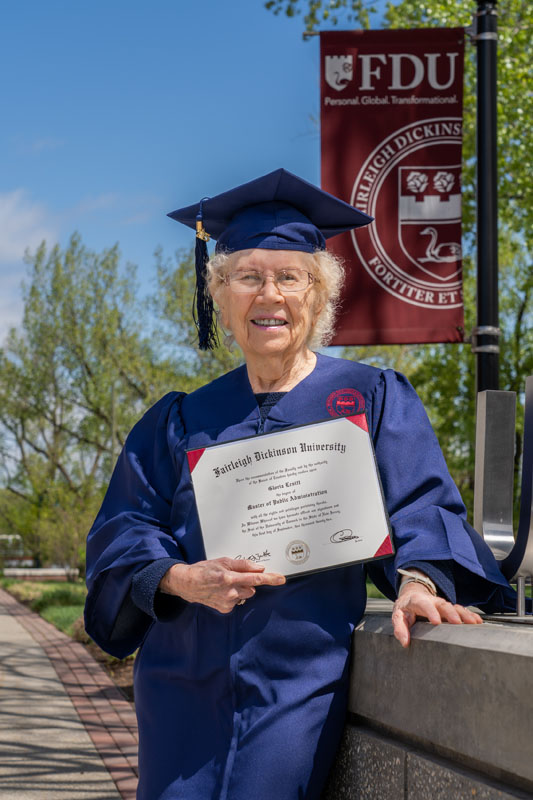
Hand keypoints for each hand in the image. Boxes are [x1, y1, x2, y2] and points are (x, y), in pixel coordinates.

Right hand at [159, 558, 285, 613]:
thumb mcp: (223, 561)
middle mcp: (229, 593)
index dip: (270, 579)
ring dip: (241, 589)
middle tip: (235, 576)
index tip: (281, 579)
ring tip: (226, 583)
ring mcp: (227, 603)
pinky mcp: (224, 609)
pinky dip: (234, 596)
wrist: (187, 584)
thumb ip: (243, 565)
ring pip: (246, 595)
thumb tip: (259, 568)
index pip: (255, 579)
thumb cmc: (204, 570)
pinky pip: (237, 601)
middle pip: (252, 588)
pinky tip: (222, 592)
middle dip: (248, 582)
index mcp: (229, 578)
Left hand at [392, 582, 482, 647]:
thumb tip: (405, 642)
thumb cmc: (405, 609)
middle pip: (443, 604)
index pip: (423, 604)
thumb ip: (399, 628)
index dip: (430, 612)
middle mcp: (432, 601)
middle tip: (458, 623)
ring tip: (474, 623)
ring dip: (464, 614)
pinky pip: (461, 611)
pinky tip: (478, 622)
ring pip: (455, 607)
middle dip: (451, 613)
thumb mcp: (398, 616)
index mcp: (417, 601)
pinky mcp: (450, 610)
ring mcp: (442, 605)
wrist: (412, 597)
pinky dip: (470, 615)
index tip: (436, 621)